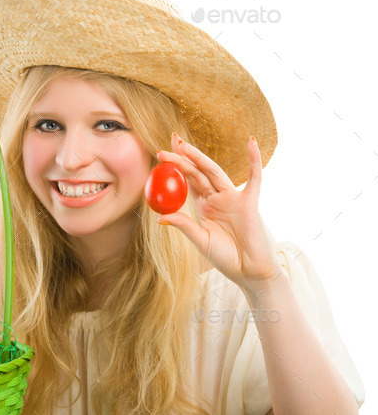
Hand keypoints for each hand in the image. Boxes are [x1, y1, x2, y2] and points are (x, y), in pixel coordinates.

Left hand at [156, 134, 282, 289]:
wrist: (250, 272)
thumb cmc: (226, 258)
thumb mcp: (200, 240)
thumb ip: (184, 225)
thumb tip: (160, 217)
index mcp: (204, 206)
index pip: (188, 181)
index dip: (176, 167)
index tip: (160, 154)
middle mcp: (217, 198)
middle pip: (198, 172)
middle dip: (183, 157)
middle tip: (167, 143)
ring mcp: (233, 198)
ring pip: (214, 172)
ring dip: (199, 157)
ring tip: (183, 145)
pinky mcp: (249, 202)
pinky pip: (254, 178)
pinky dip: (254, 161)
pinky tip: (250, 143)